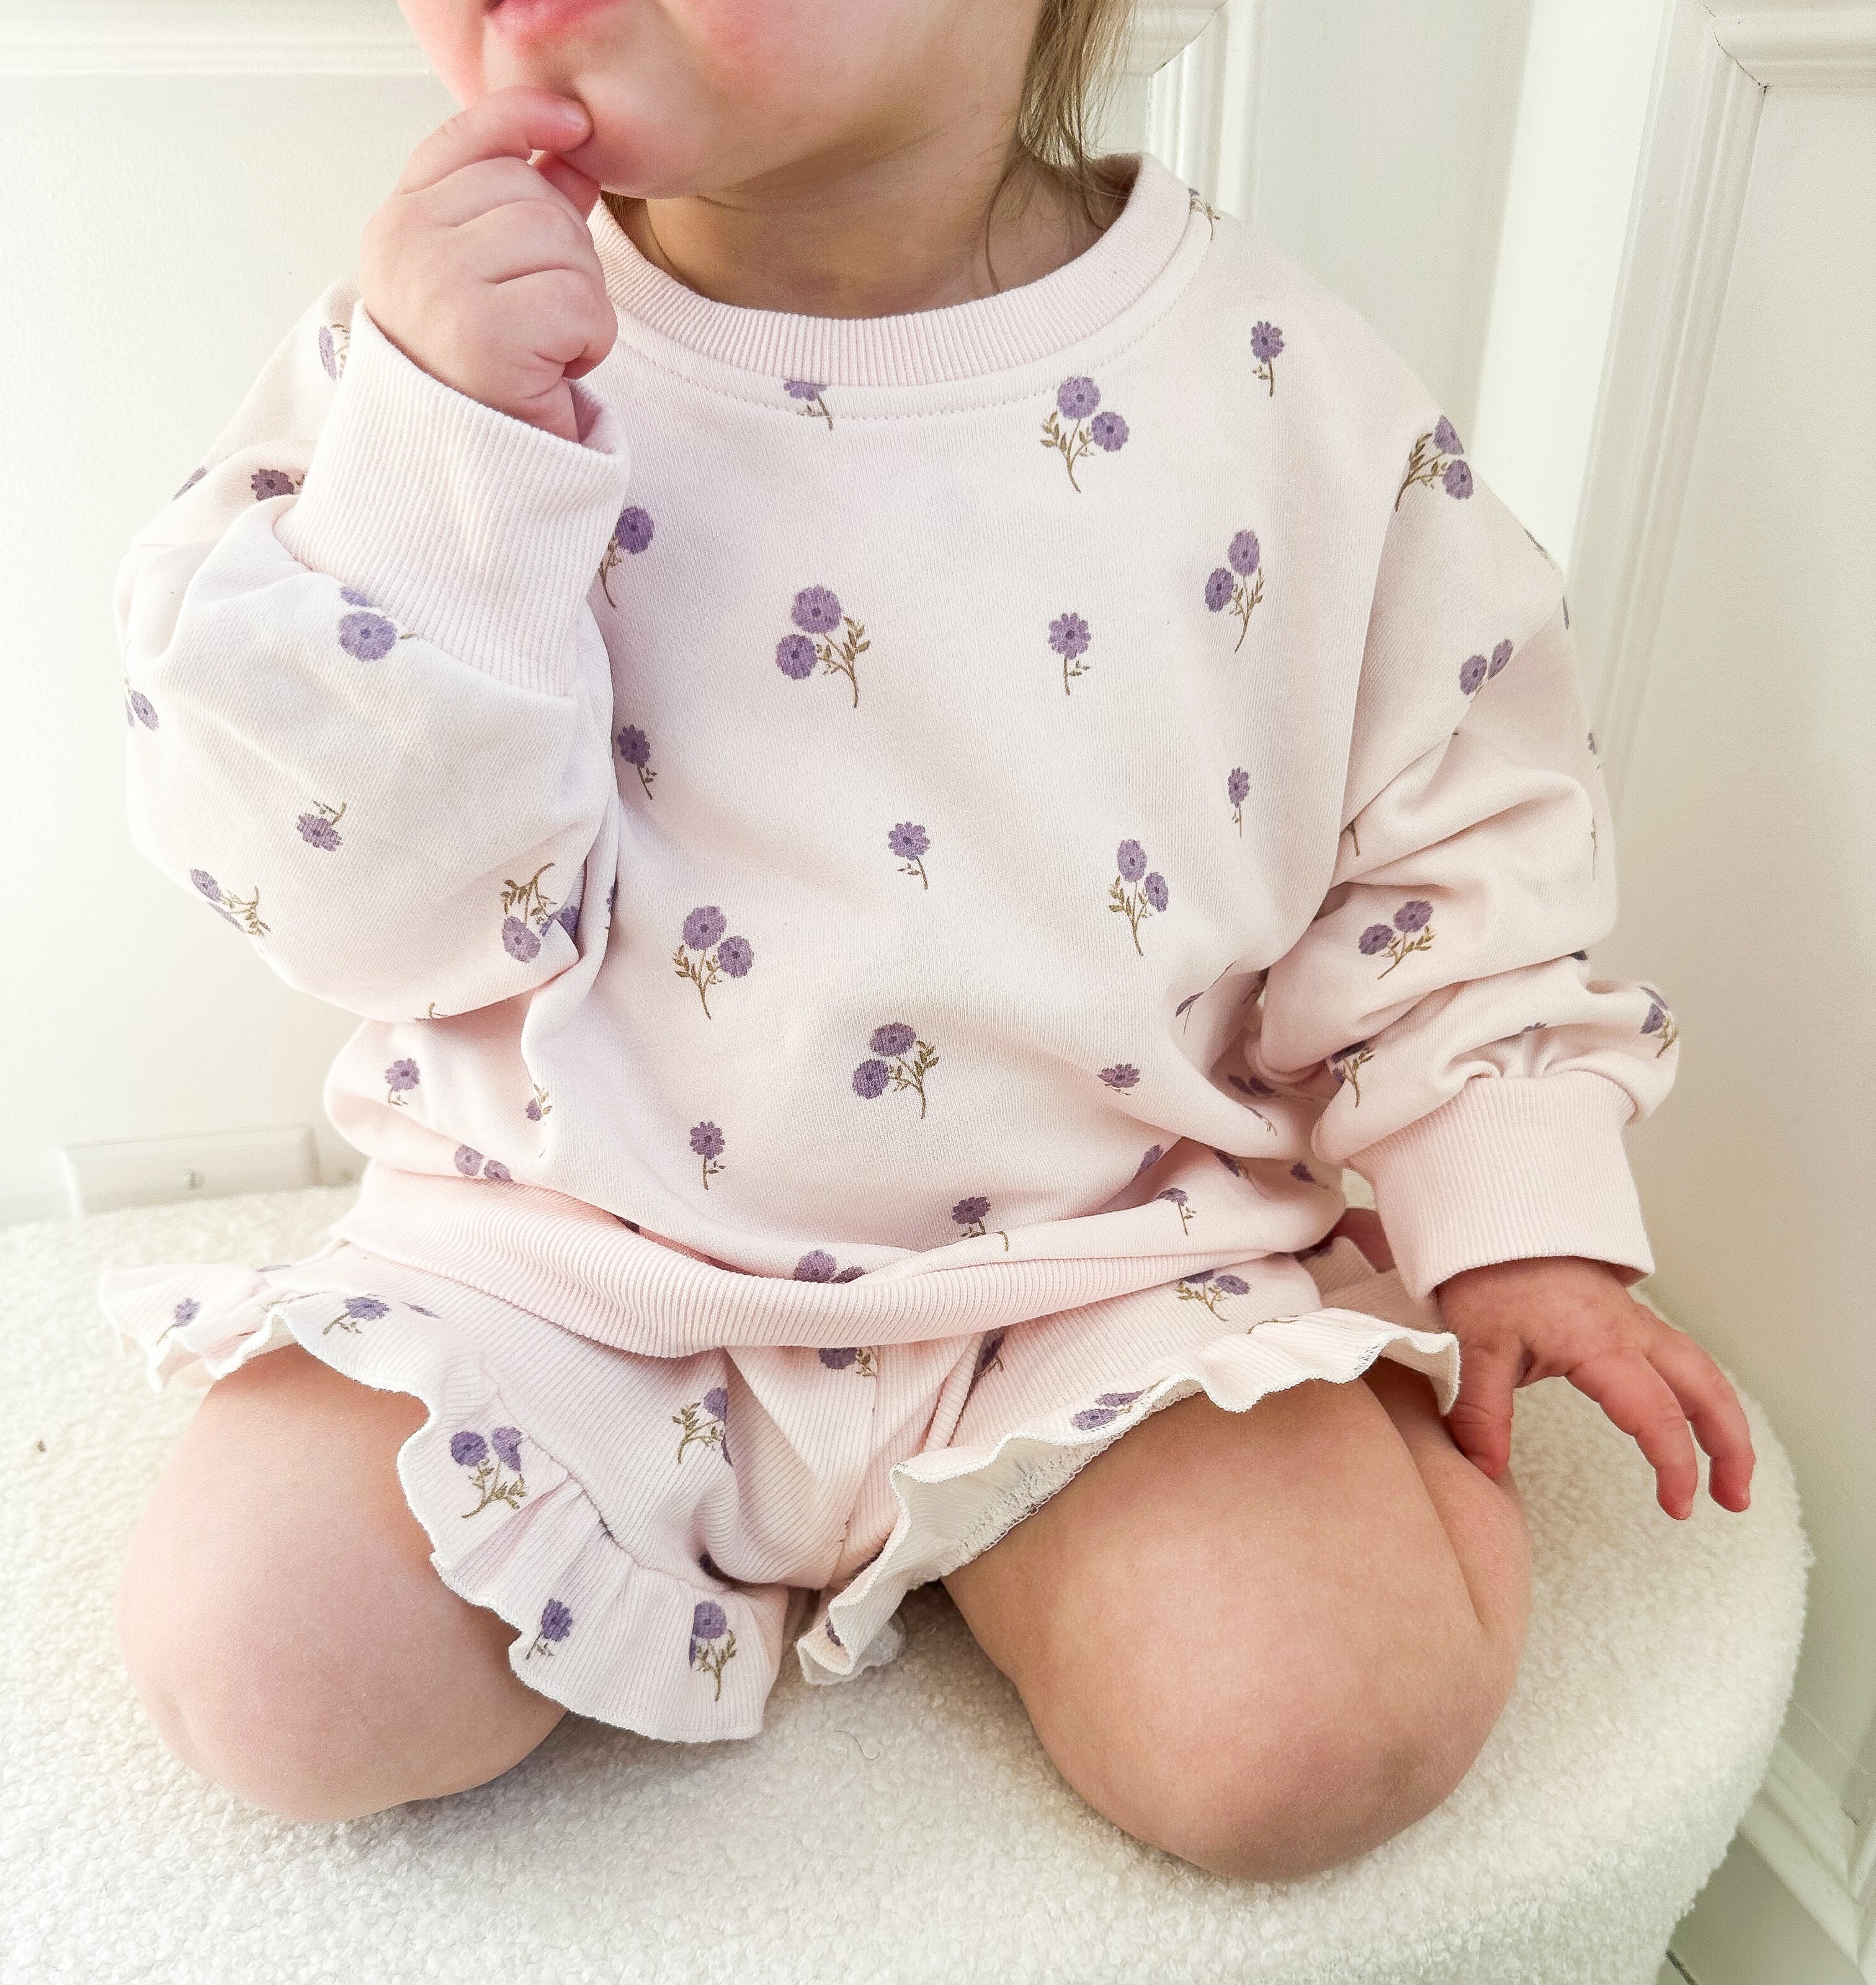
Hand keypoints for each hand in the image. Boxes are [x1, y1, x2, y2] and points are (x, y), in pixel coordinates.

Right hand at [360, 86, 617, 442]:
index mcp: (397, 226)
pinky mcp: (482, 335)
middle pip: (530, 191)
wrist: (474, 483)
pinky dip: (589, 342)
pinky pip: (578, 301)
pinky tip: (554, 372)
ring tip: (544, 350)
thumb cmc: (487, 384)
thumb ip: (525, 208)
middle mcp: (403, 246)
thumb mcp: (495, 283)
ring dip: (581, 303)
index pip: (465, 139)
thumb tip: (569, 143)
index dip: (523, 119)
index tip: (573, 123)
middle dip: (565, 255)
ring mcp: (436, 286)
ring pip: (560, 241)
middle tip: (542, 322)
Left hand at [1434, 1254, 1755, 1521]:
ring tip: (1730, 1476)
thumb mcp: (1475, 1347)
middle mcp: (1631, 1331)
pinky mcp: (1626, 1317)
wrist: (1494, 1220)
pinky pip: (1682, 1356)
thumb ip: (1481, 1412)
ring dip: (1725, 1421)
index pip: (1657, 1413)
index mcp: (1601, 1343)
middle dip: (1731, 1446)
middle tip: (1735, 1501)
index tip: (1678, 1508)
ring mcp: (1634, 1321)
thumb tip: (1486, 1470)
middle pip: (1706, 1388)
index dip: (1675, 1464)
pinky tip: (1696, 1421)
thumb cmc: (1486, 1277)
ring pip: (1703, 1370)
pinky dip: (1703, 1393)